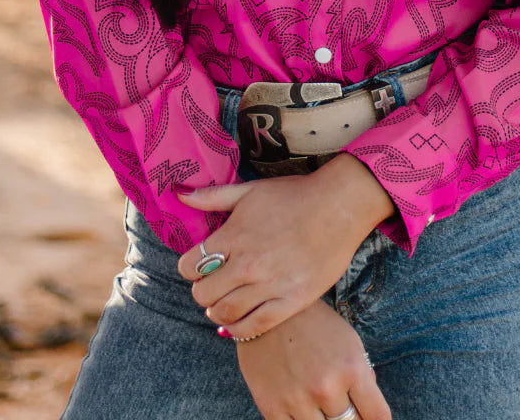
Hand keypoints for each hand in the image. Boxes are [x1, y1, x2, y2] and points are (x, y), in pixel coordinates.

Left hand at [176, 154, 393, 336]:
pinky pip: (255, 326)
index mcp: (234, 235)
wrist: (339, 207)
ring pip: (225, 314)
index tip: (199, 266)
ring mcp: (270, 285)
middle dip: (202, 290)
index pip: (190, 265)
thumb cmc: (294, 195)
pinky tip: (239, 321)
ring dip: (218, 311)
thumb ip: (212, 196)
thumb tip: (180, 194)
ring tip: (225, 302)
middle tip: (212, 285)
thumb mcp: (249, 190)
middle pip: (203, 294)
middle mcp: (248, 264)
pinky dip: (240, 329)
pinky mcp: (292, 301)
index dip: (189, 267)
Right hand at [235, 297, 390, 419]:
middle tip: (338, 401)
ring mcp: (298, 400)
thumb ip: (363, 377)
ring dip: (323, 419)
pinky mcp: (272, 408)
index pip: (378, 416)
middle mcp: (326, 388)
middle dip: (349, 416)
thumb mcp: (348, 341)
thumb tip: (368, 411)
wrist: (267, 311)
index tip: (369, 417)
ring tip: (316, 398)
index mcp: (351, 369)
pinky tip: (299, 405)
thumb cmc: (314, 325)